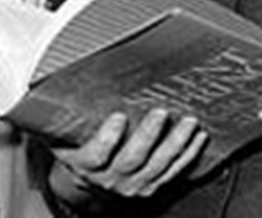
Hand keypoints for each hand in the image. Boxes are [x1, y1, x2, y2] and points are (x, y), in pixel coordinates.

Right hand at [51, 108, 208, 201]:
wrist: (85, 180)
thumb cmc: (76, 146)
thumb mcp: (64, 132)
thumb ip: (67, 112)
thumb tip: (67, 75)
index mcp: (85, 164)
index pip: (95, 156)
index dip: (107, 139)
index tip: (118, 116)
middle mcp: (109, 179)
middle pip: (131, 160)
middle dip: (148, 136)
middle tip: (161, 113)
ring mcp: (132, 185)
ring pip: (157, 167)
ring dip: (175, 144)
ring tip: (189, 123)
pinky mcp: (151, 186)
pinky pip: (172, 173)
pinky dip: (188, 155)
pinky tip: (198, 138)